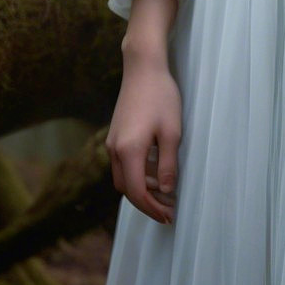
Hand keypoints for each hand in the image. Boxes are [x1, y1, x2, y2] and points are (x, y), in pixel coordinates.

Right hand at [106, 47, 181, 224]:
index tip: (169, 216)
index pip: (137, 192)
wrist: (143, 68)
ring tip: (165, 193)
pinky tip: (155, 171)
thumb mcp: (172, 132)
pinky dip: (137, 174)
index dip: (152, 208)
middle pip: (127, 189)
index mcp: (129, 151)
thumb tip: (166, 191)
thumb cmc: (161, 97)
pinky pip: (123, 164)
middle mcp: (115, 150)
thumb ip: (168, 165)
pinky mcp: (115, 135)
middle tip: (168, 210)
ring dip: (141, 189)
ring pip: (123, 178)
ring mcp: (112, 143)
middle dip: (146, 203)